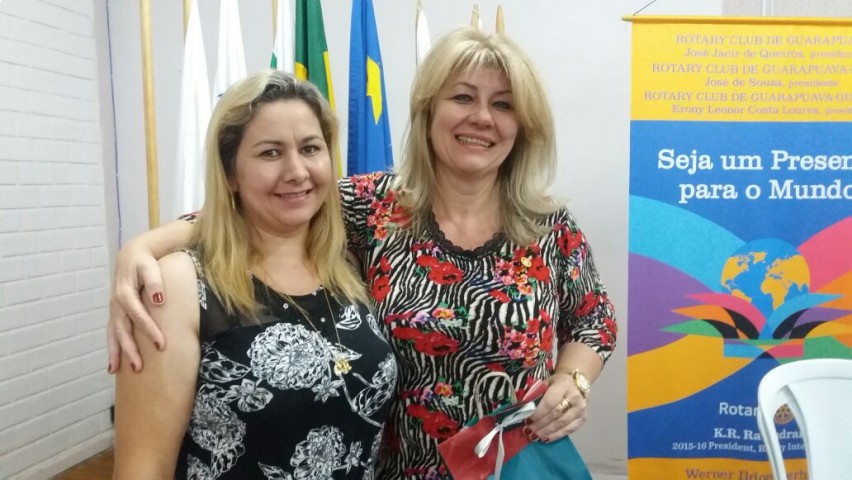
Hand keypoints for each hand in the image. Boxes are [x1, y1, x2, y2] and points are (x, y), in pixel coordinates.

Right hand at [107, 242, 165, 372]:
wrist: (131, 256)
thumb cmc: (144, 262)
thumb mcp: (150, 267)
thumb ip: (155, 282)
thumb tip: (158, 300)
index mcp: (125, 293)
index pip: (137, 315)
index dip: (149, 330)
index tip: (161, 344)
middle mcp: (116, 303)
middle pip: (121, 330)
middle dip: (129, 349)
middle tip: (138, 367)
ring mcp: (114, 309)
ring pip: (112, 334)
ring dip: (115, 352)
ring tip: (115, 371)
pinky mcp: (116, 312)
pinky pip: (112, 332)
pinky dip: (112, 347)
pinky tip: (113, 363)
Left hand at [523, 372, 586, 442]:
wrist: (575, 384)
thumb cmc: (556, 384)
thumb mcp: (545, 383)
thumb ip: (536, 394)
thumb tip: (523, 409)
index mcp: (564, 385)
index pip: (550, 402)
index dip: (538, 413)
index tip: (527, 419)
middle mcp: (575, 397)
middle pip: (556, 414)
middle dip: (540, 424)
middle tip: (528, 430)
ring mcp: (580, 409)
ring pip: (562, 424)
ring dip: (546, 431)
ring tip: (534, 436)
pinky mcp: (582, 418)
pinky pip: (569, 430)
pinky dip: (556, 435)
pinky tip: (545, 439)